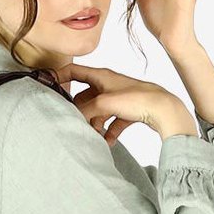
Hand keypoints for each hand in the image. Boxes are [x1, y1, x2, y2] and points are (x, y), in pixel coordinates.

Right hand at [63, 62, 194, 144]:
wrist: (165, 111)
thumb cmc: (138, 99)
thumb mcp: (105, 103)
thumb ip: (85, 110)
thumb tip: (73, 119)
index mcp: (102, 76)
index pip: (74, 71)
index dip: (59, 76)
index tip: (47, 85)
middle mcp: (109, 85)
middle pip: (85, 96)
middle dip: (79, 110)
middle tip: (72, 122)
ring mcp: (119, 98)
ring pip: (98, 111)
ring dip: (93, 124)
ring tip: (92, 136)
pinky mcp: (129, 111)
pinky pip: (113, 122)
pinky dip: (108, 131)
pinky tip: (107, 142)